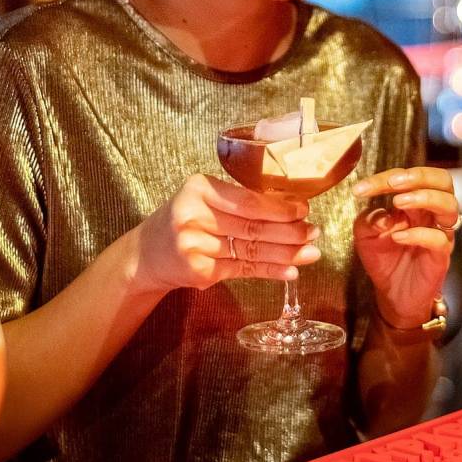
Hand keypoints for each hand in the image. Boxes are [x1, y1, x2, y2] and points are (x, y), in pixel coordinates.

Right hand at [133, 174, 320, 294]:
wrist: (147, 254)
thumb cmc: (185, 219)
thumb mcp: (204, 199)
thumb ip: (239, 201)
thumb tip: (293, 209)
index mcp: (199, 188)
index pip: (247, 201)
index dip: (279, 208)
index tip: (303, 210)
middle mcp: (193, 216)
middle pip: (252, 227)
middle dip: (289, 232)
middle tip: (314, 233)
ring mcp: (194, 246)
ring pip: (251, 251)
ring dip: (285, 255)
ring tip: (310, 253)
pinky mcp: (198, 271)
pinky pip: (242, 270)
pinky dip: (269, 272)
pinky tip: (289, 272)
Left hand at [352, 166, 458, 328]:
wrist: (392, 294)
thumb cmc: (383, 259)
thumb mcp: (365, 235)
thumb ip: (368, 219)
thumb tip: (383, 214)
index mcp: (415, 202)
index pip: (407, 178)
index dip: (384, 178)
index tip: (360, 189)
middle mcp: (431, 213)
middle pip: (443, 180)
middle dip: (419, 176)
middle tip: (393, 183)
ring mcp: (440, 233)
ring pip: (450, 204)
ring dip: (424, 198)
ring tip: (399, 202)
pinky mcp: (441, 256)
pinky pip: (440, 239)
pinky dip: (420, 234)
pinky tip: (399, 236)